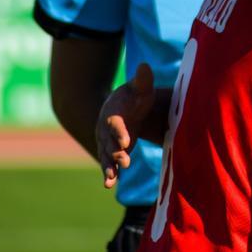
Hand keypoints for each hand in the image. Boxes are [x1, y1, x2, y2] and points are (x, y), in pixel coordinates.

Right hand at [96, 62, 156, 188]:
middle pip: (109, 142)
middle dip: (114, 152)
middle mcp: (106, 130)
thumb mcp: (141, 88)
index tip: (126, 141)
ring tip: (110, 180)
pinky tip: (109, 185)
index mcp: (113, 113)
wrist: (124, 108)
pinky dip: (109, 174)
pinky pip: (109, 164)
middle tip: (123, 161)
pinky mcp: (112, 152)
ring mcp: (107, 142)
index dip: (119, 132)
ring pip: (106, 155)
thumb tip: (145, 65)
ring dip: (109, 167)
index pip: (115, 124)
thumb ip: (142, 79)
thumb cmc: (134, 96)